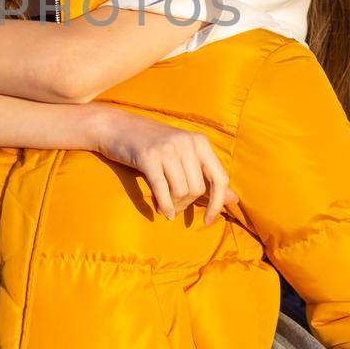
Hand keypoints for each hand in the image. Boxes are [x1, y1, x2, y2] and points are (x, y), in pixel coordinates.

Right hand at [90, 106, 238, 223]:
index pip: (220, 178)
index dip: (216, 203)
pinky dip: (164, 206)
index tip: (208, 220)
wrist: (116, 128)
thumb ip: (207, 178)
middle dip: (187, 204)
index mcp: (200, 142)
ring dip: (174, 205)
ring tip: (165, 204)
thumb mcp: (183, 157)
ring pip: (182, 192)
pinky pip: (163, 191)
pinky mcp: (148, 157)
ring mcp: (167, 149)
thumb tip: (233, 201)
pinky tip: (162, 212)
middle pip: (198, 189)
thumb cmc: (152, 146)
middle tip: (174, 205)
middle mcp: (186, 142)